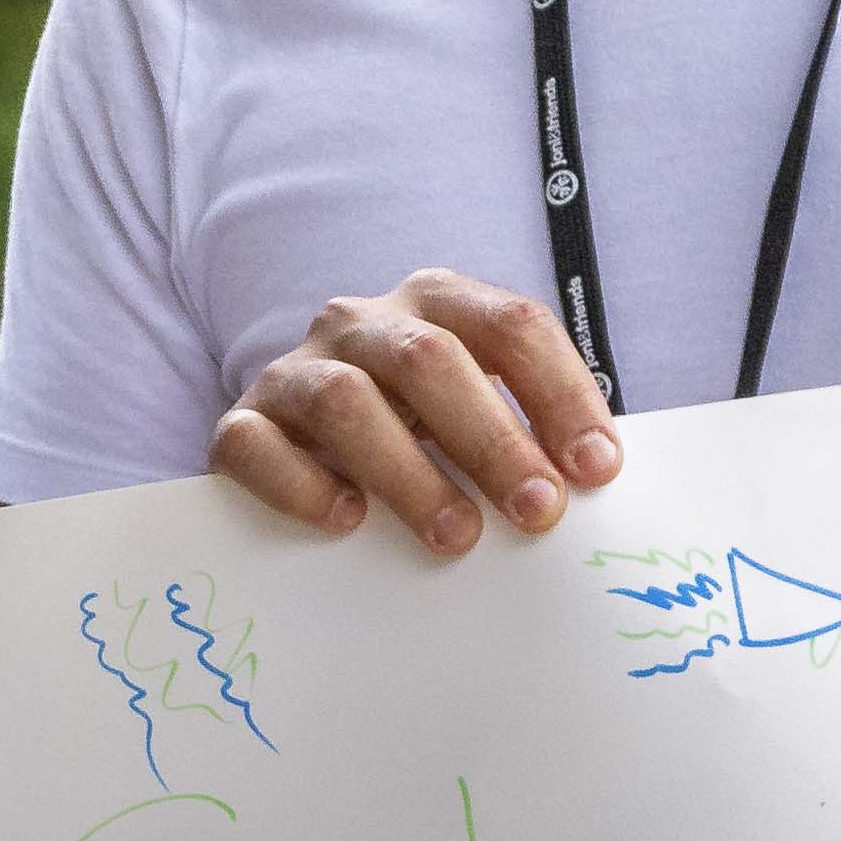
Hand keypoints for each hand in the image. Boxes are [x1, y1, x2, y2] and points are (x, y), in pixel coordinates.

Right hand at [208, 265, 624, 557]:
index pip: (512, 326)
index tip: (597, 470)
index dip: (562, 393)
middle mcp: (363, 322)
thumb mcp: (473, 415)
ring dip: (409, 473)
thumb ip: (526, 434)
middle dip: (493, 439)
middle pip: (430, 360)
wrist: (292, 442)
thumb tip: (595, 485)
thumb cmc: (412, 434)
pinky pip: (258, 444)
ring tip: (456, 537)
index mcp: (437, 304)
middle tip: (538, 511)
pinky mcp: (243, 423)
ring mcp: (296, 369)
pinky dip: (304, 484)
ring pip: (345, 400)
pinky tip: (346, 520)